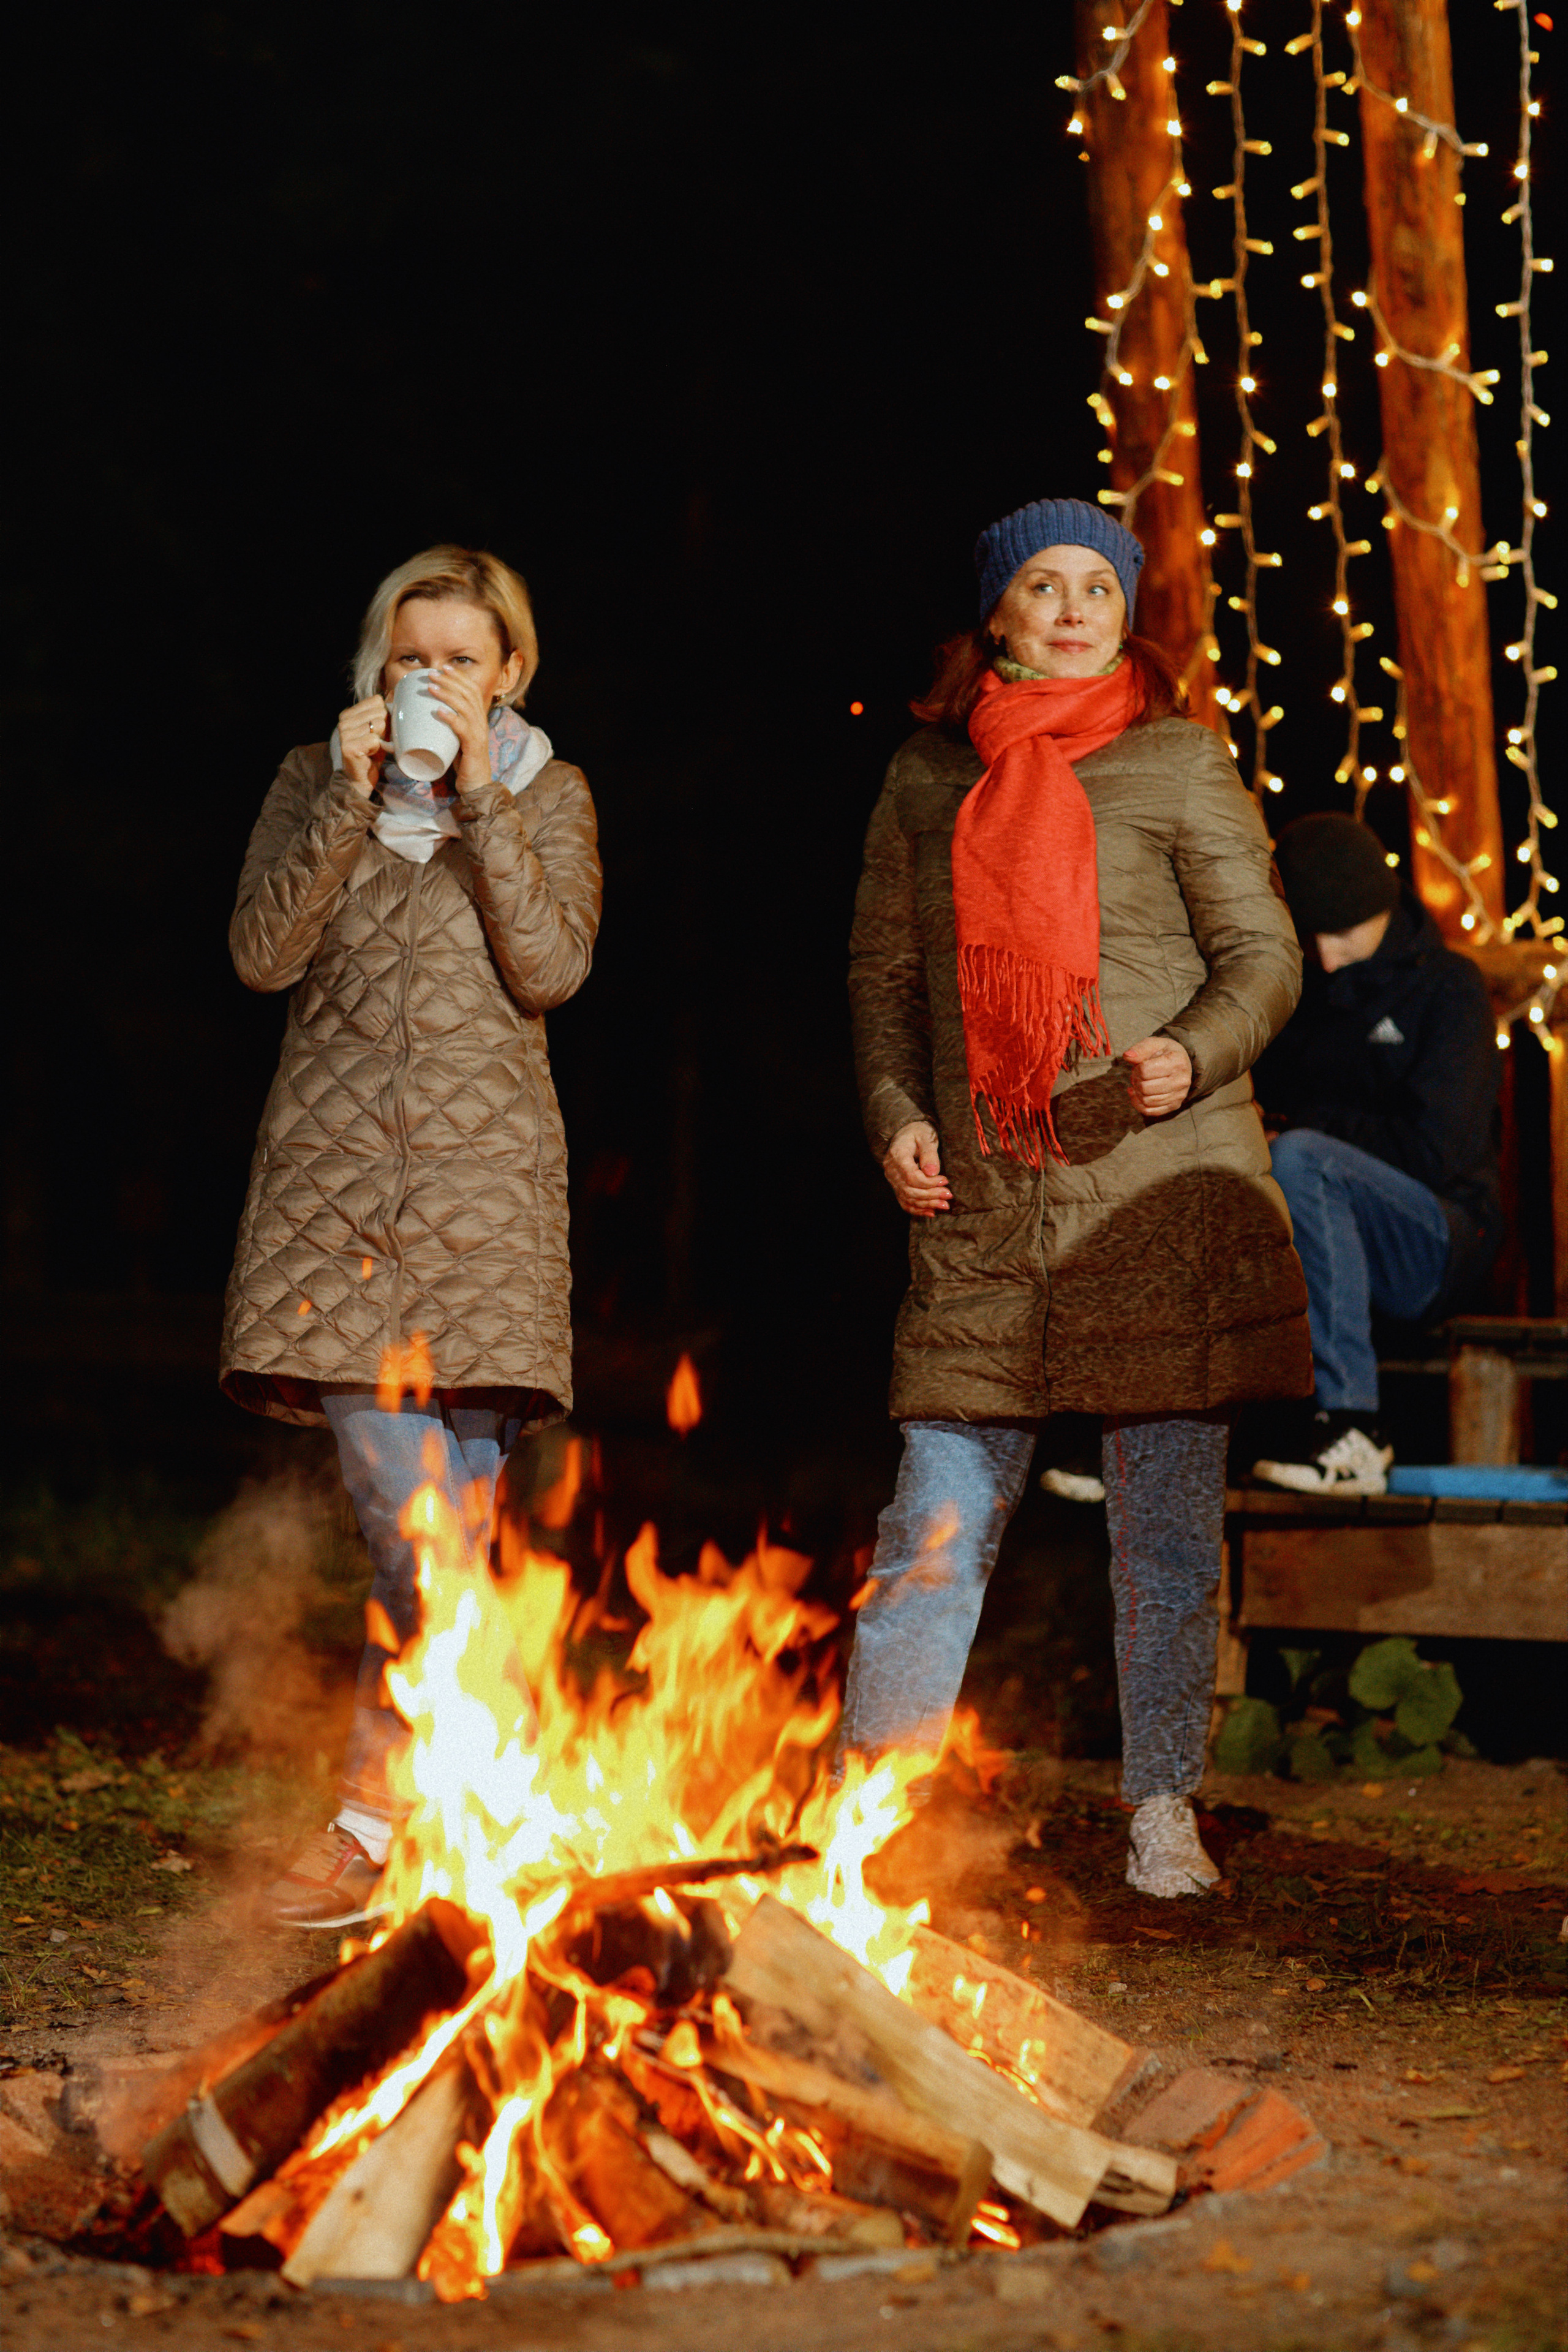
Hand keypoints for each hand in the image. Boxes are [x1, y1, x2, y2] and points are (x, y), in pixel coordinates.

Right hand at [337, 695, 388, 794]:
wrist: (361, 779)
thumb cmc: (372, 754)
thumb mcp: (380, 730)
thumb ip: (383, 713)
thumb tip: (396, 692)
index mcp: (349, 713)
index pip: (377, 700)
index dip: (385, 716)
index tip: (380, 731)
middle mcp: (344, 721)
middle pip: (380, 712)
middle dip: (385, 728)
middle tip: (378, 742)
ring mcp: (344, 733)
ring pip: (379, 724)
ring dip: (382, 739)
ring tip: (374, 748)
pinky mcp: (348, 746)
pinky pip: (375, 739)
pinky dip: (378, 748)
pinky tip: (370, 754)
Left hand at [422, 664, 495, 794]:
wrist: (476, 786)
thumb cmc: (463, 763)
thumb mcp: (455, 739)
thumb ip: (446, 726)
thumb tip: (423, 714)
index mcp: (478, 718)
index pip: (472, 690)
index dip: (459, 677)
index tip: (444, 668)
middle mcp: (481, 723)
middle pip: (468, 694)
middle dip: (450, 680)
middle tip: (432, 673)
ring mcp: (478, 734)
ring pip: (466, 707)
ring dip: (447, 695)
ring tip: (431, 687)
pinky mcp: (473, 747)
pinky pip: (463, 729)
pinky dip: (451, 718)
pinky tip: (439, 712)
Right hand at [883, 1121, 952, 1216]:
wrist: (905, 1134)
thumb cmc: (917, 1133)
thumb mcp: (926, 1137)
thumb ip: (929, 1153)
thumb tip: (932, 1172)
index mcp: (897, 1155)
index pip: (911, 1176)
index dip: (929, 1183)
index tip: (945, 1180)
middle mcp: (891, 1170)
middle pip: (910, 1190)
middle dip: (931, 1195)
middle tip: (949, 1195)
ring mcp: (892, 1180)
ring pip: (908, 1198)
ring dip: (927, 1204)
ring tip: (945, 1205)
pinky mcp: (897, 1186)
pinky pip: (905, 1202)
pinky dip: (918, 1209)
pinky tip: (931, 1212)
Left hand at [1123, 1035, 1192, 1117]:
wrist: (1181, 1062)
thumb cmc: (1165, 1052)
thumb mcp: (1154, 1043)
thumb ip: (1140, 1049)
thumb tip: (1127, 1057)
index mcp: (1177, 1061)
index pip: (1145, 1070)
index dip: (1137, 1068)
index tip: (1139, 1066)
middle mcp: (1181, 1080)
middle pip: (1145, 1088)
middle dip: (1136, 1081)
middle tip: (1138, 1075)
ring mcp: (1179, 1095)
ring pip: (1146, 1101)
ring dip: (1137, 1092)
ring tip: (1140, 1083)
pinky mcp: (1175, 1105)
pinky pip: (1150, 1111)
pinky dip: (1139, 1104)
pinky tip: (1137, 1095)